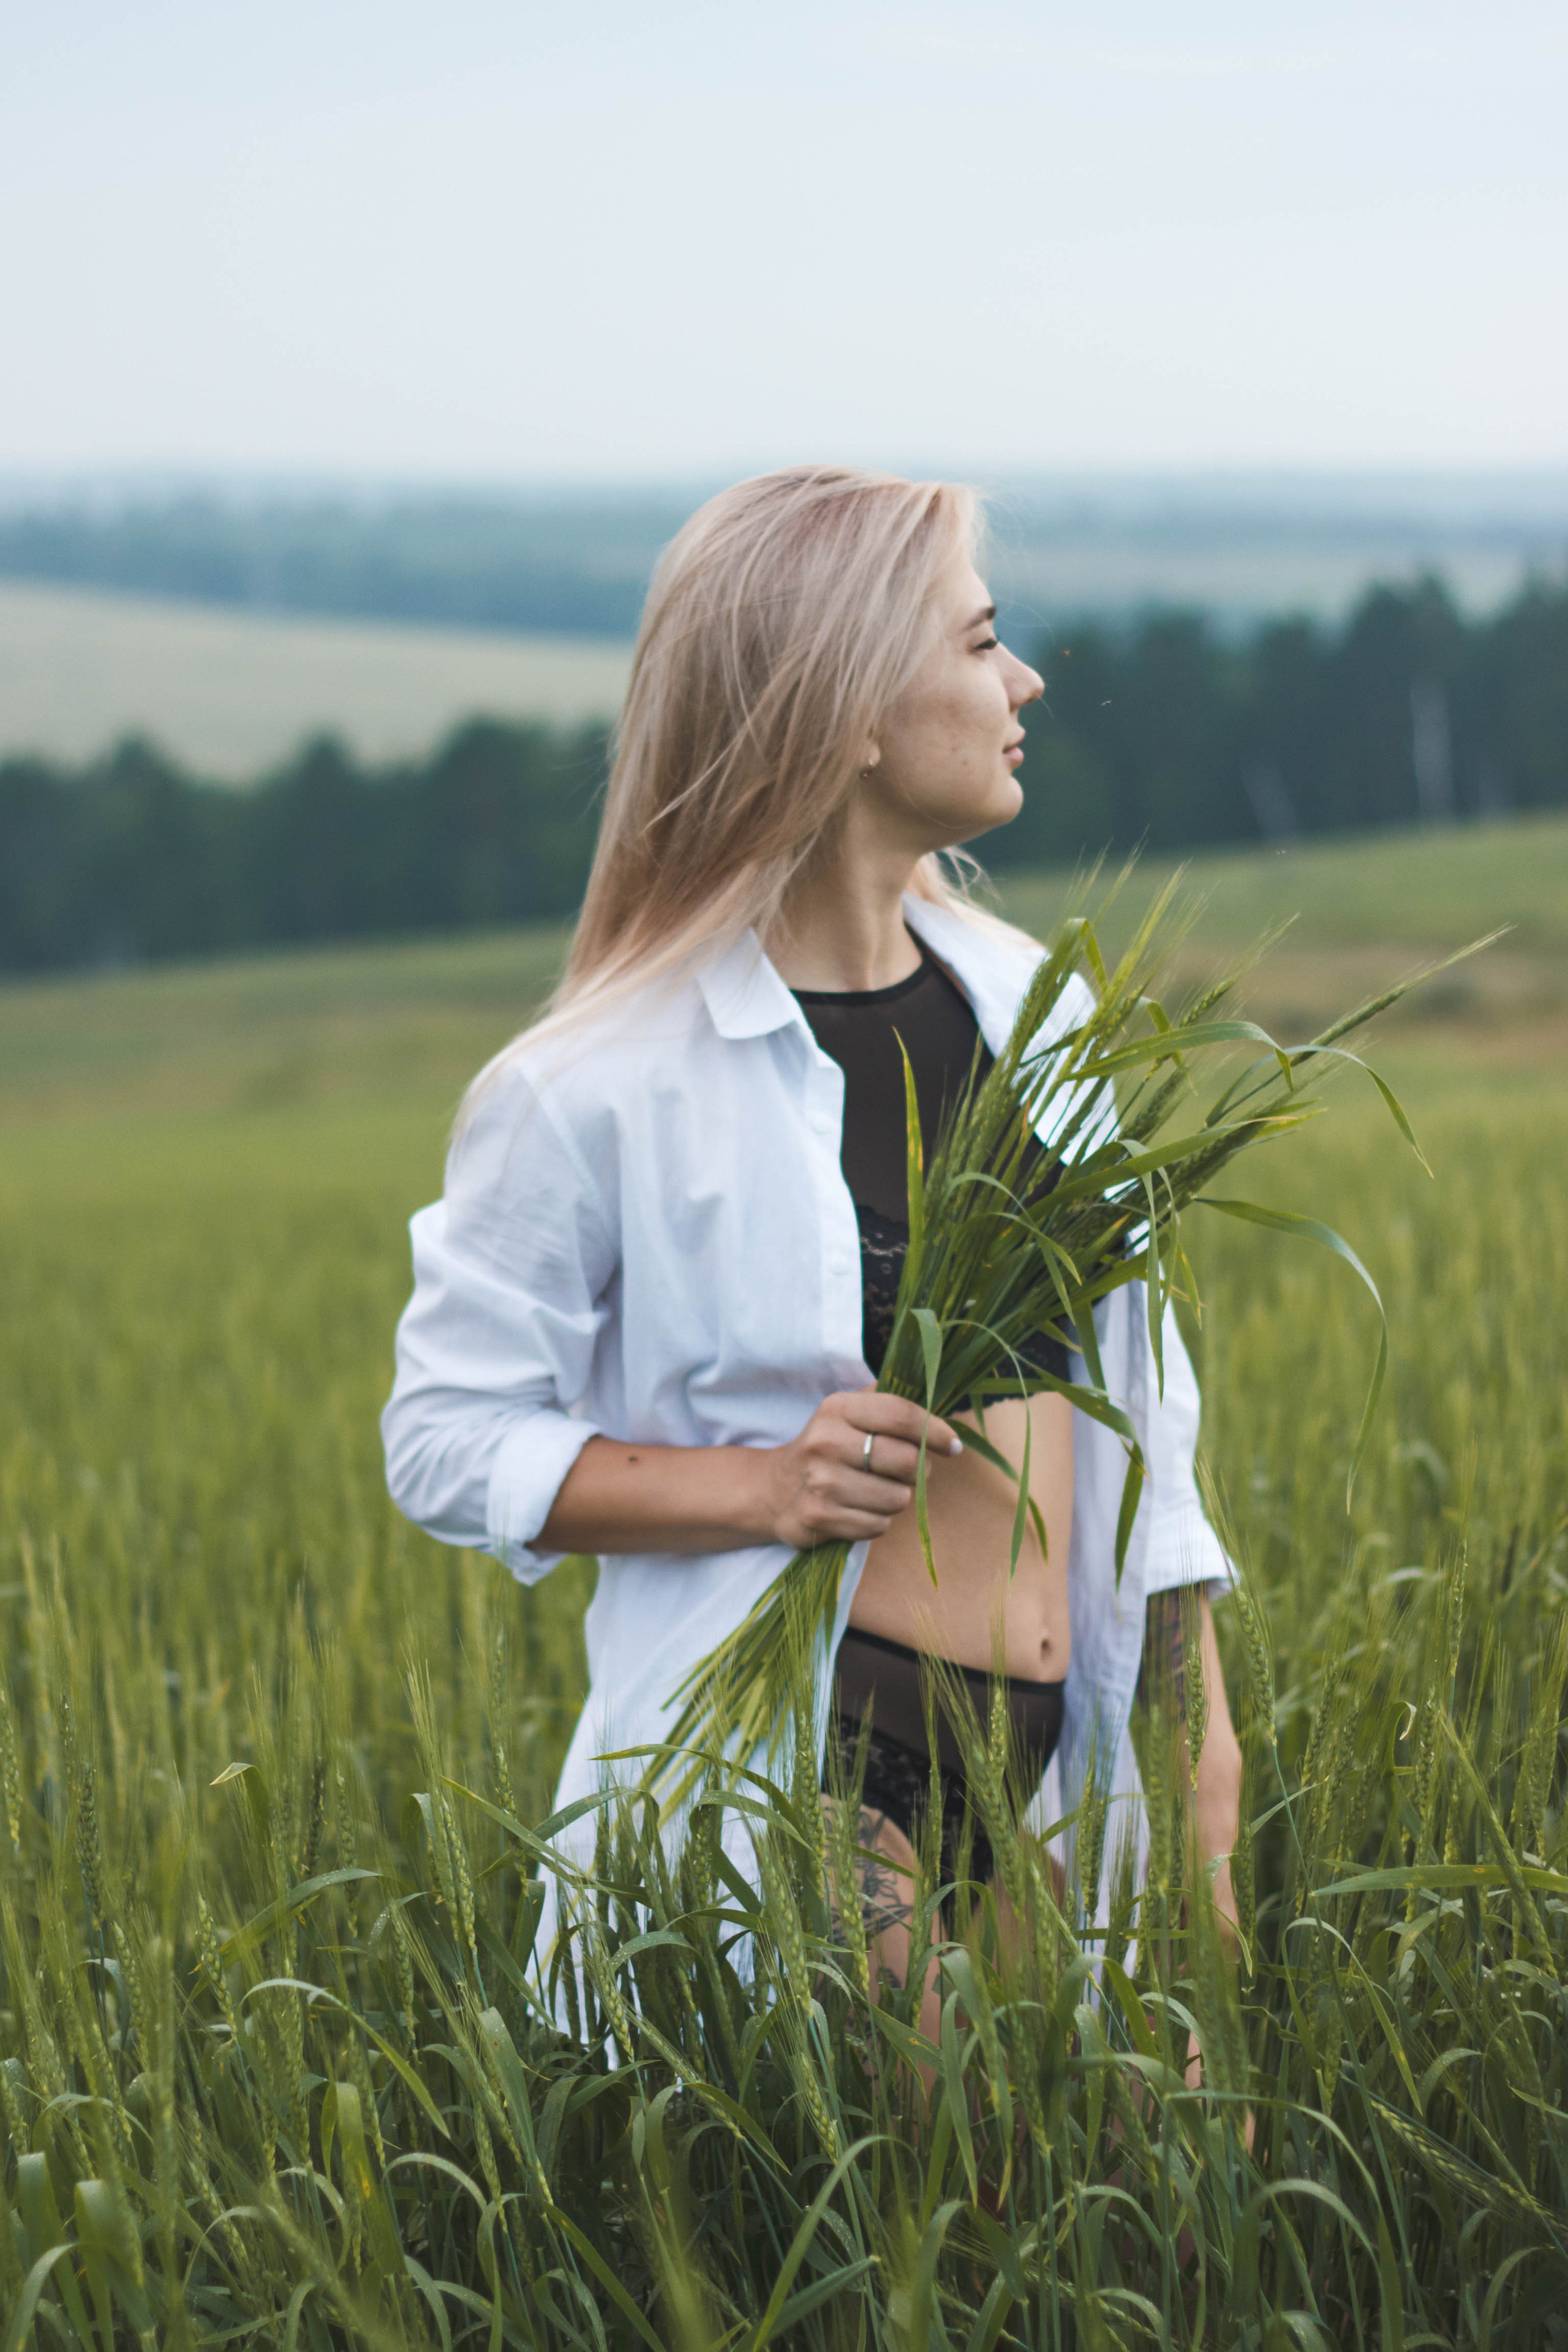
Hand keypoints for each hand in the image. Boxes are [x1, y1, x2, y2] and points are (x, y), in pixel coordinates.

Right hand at [763, 1389, 962, 1549]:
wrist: (773, 1489)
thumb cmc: (826, 1447)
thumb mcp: (846, 1412)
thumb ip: (887, 1402)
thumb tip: (938, 1399)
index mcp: (838, 1409)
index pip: (901, 1415)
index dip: (936, 1431)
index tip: (953, 1445)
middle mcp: (827, 1442)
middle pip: (908, 1461)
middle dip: (919, 1470)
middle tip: (908, 1471)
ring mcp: (822, 1483)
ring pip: (898, 1498)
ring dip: (897, 1498)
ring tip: (878, 1490)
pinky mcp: (820, 1518)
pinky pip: (878, 1525)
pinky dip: (878, 1520)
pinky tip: (859, 1509)